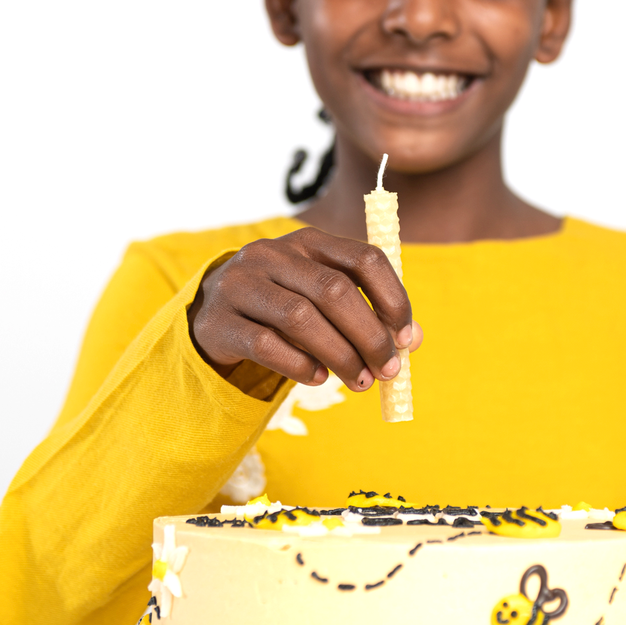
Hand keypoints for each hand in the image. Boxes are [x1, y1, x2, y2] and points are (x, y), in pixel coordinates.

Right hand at [188, 227, 421, 391]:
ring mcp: (241, 284)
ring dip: (340, 356)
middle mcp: (273, 254)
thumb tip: (412, 339)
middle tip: (388, 371)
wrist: (213, 317)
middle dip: (369, 336)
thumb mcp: (324, 303)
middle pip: (334, 290)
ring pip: (301, 318)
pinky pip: (266, 345)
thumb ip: (369, 315)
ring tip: (360, 382)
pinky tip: (318, 379)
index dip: (392, 299)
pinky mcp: (220, 321)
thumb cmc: (283, 309)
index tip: (405, 339)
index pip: (363, 258)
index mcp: (309, 242)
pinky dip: (300, 365)